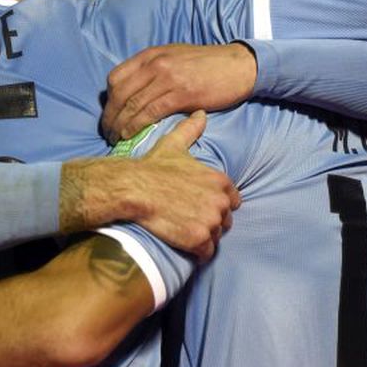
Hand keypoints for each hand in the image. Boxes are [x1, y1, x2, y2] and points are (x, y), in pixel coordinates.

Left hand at [101, 43, 256, 142]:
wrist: (238, 66)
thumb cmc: (206, 65)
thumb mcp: (173, 57)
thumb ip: (152, 70)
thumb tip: (133, 90)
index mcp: (150, 55)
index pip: (115, 77)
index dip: (108, 99)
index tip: (109, 114)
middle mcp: (155, 64)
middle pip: (119, 93)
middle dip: (109, 116)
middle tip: (106, 131)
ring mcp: (167, 78)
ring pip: (132, 104)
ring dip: (119, 124)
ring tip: (115, 138)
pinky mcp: (181, 94)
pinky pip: (150, 112)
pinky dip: (135, 125)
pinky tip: (130, 135)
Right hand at [120, 111, 240, 260]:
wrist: (133, 190)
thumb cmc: (152, 168)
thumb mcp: (174, 146)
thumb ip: (190, 130)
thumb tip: (200, 113)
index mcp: (220, 180)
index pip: (233, 201)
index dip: (216, 204)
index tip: (200, 206)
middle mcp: (220, 201)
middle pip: (225, 221)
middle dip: (210, 222)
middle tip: (188, 220)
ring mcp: (211, 221)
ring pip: (215, 237)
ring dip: (202, 238)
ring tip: (183, 232)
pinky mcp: (199, 239)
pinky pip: (206, 253)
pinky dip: (197, 252)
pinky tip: (183, 245)